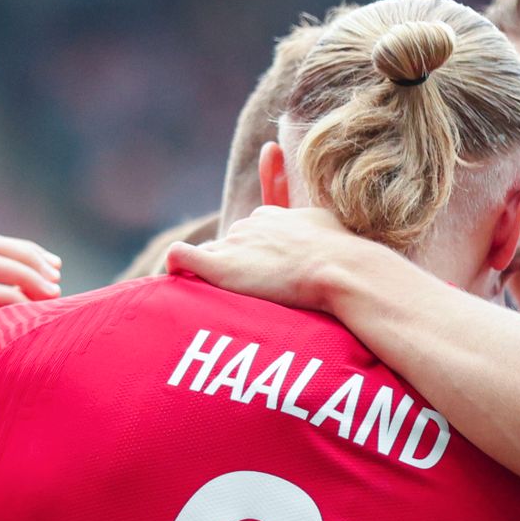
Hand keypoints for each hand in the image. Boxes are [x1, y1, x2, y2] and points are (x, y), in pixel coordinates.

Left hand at [166, 206, 379, 313]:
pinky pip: (182, 257)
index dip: (256, 258)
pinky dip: (175, 265)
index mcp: (275, 218)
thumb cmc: (344, 258)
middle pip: (230, 247)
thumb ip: (315, 226)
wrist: (341, 270)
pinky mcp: (221, 266)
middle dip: (238, 268)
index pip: (252, 234)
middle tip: (257, 298)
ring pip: (211, 256)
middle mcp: (250, 226)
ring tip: (233, 302)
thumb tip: (313, 230)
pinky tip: (175, 280)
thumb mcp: (329, 229)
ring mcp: (235, 244)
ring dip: (218, 275)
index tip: (268, 279)